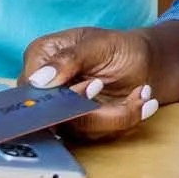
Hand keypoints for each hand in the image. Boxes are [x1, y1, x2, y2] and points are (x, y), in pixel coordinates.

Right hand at [20, 25, 178, 141]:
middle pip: (54, 114)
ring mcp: (64, 109)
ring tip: (141, 93)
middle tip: (122, 92)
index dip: (59, 97)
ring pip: (80, 128)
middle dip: (94, 109)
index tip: (93, 86)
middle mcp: (48, 87)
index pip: (32, 89)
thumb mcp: (98, 44)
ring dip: (116, 114)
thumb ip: (68, 59)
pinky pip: (99, 133)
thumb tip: (39, 79)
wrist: (146, 63)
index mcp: (40, 57)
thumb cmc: (119, 46)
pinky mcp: (83, 125)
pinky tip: (142, 100)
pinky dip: (125, 118)